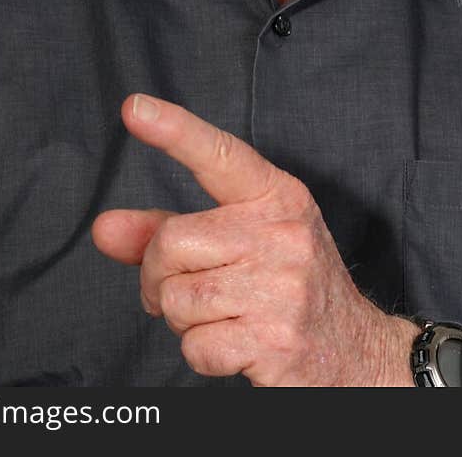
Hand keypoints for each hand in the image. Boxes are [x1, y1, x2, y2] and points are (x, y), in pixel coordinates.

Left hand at [91, 93, 416, 385]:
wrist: (356, 349)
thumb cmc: (287, 283)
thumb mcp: (243, 241)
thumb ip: (169, 230)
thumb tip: (104, 229)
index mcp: (276, 195)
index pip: (219, 154)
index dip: (174, 130)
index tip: (134, 108)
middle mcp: (282, 233)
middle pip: (172, 242)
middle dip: (158, 275)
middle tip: (183, 288)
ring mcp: (283, 286)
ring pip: (176, 300)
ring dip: (182, 319)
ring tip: (222, 314)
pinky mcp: (276, 340)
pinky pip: (196, 347)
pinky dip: (202, 354)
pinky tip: (236, 343)